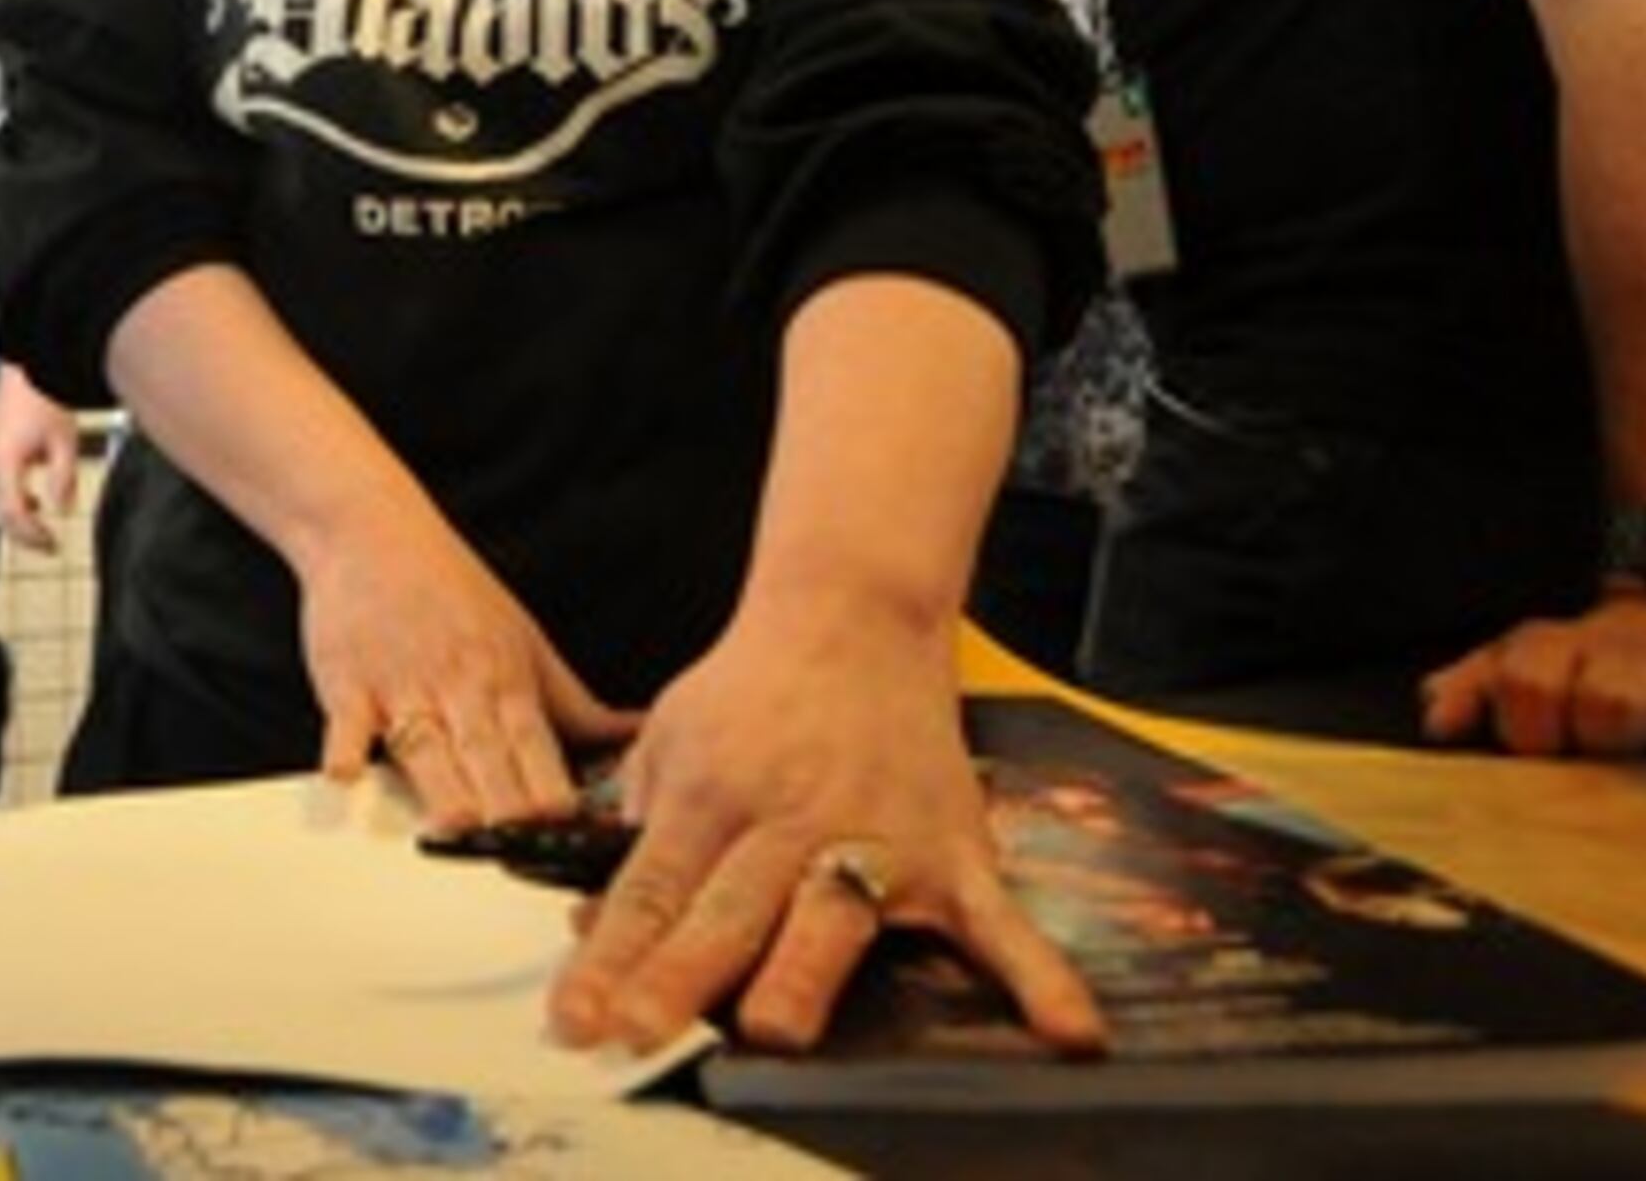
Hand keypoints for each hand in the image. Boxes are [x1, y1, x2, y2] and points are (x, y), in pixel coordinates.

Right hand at [0, 360, 85, 553]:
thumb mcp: (64, 440)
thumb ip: (64, 479)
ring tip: (41, 531)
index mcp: (2, 463)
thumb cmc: (41, 398)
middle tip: (48, 546)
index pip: (12, 513)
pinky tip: (33, 501)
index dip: (31, 535)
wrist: (26, 372)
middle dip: (23, 534)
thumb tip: (62, 510)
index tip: (51, 543)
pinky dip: (12, 502)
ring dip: (17, 519)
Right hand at [302, 499, 637, 834]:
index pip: (536, 746)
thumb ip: (573, 704)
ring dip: (439, 782)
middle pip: (486, 754)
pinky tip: (346, 773)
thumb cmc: (448, 588)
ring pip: (424, 745)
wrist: (371, 530)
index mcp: (505, 681)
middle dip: (503, 803)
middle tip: (519, 843)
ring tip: (454, 823)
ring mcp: (401, 686)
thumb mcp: (525, 639)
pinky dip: (345, 746)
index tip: (569, 830)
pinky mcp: (346, 682)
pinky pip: (346, 721)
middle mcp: (457, 686)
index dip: (552, 790)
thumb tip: (634, 736)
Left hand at [547, 602, 1103, 1058]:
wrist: (855, 614)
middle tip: (639, 1031)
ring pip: (833, 916)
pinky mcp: (952, 850)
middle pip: (727, 910)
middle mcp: (788, 820)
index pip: (651, 890)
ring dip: (803, 974)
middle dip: (681, 976)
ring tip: (780, 1030)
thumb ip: (636, 832)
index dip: (612, 957)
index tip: (580, 1018)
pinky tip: (1064, 1031)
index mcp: (711, 795)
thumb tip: (595, 932)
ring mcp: (875, 837)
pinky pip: (999, 922)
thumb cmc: (753, 688)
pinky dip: (1036, 975)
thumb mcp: (668, 739)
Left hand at [1421, 592, 1645, 761]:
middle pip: (1611, 707)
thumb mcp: (1530, 661)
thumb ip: (1477, 685)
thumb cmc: (1607, 663)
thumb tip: (1441, 719)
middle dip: (1611, 737)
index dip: (1533, 723)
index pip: (1531, 683)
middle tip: (1624, 749)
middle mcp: (1644, 659)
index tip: (1550, 743)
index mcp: (1570, 654)